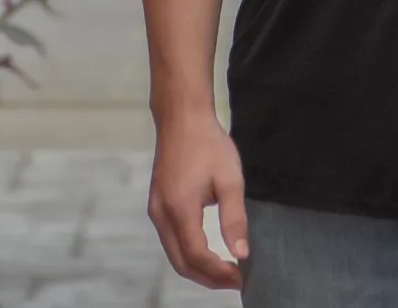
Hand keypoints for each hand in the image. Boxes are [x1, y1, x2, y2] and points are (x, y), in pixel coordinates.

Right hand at [148, 112, 248, 289]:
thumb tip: (241, 253)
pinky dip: (188, 253)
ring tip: (224, 270)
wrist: (182, 118)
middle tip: (234, 280)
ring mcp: (156, 210)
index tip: (240, 278)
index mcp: (180, 209)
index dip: (218, 273)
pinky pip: (170, 240)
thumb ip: (234, 218)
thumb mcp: (229, 178)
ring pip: (173, 254)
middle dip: (207, 278)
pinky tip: (206, 251)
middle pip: (181, 262)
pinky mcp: (157, 205)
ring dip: (197, 268)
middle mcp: (162, 214)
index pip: (197, 256)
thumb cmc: (208, 143)